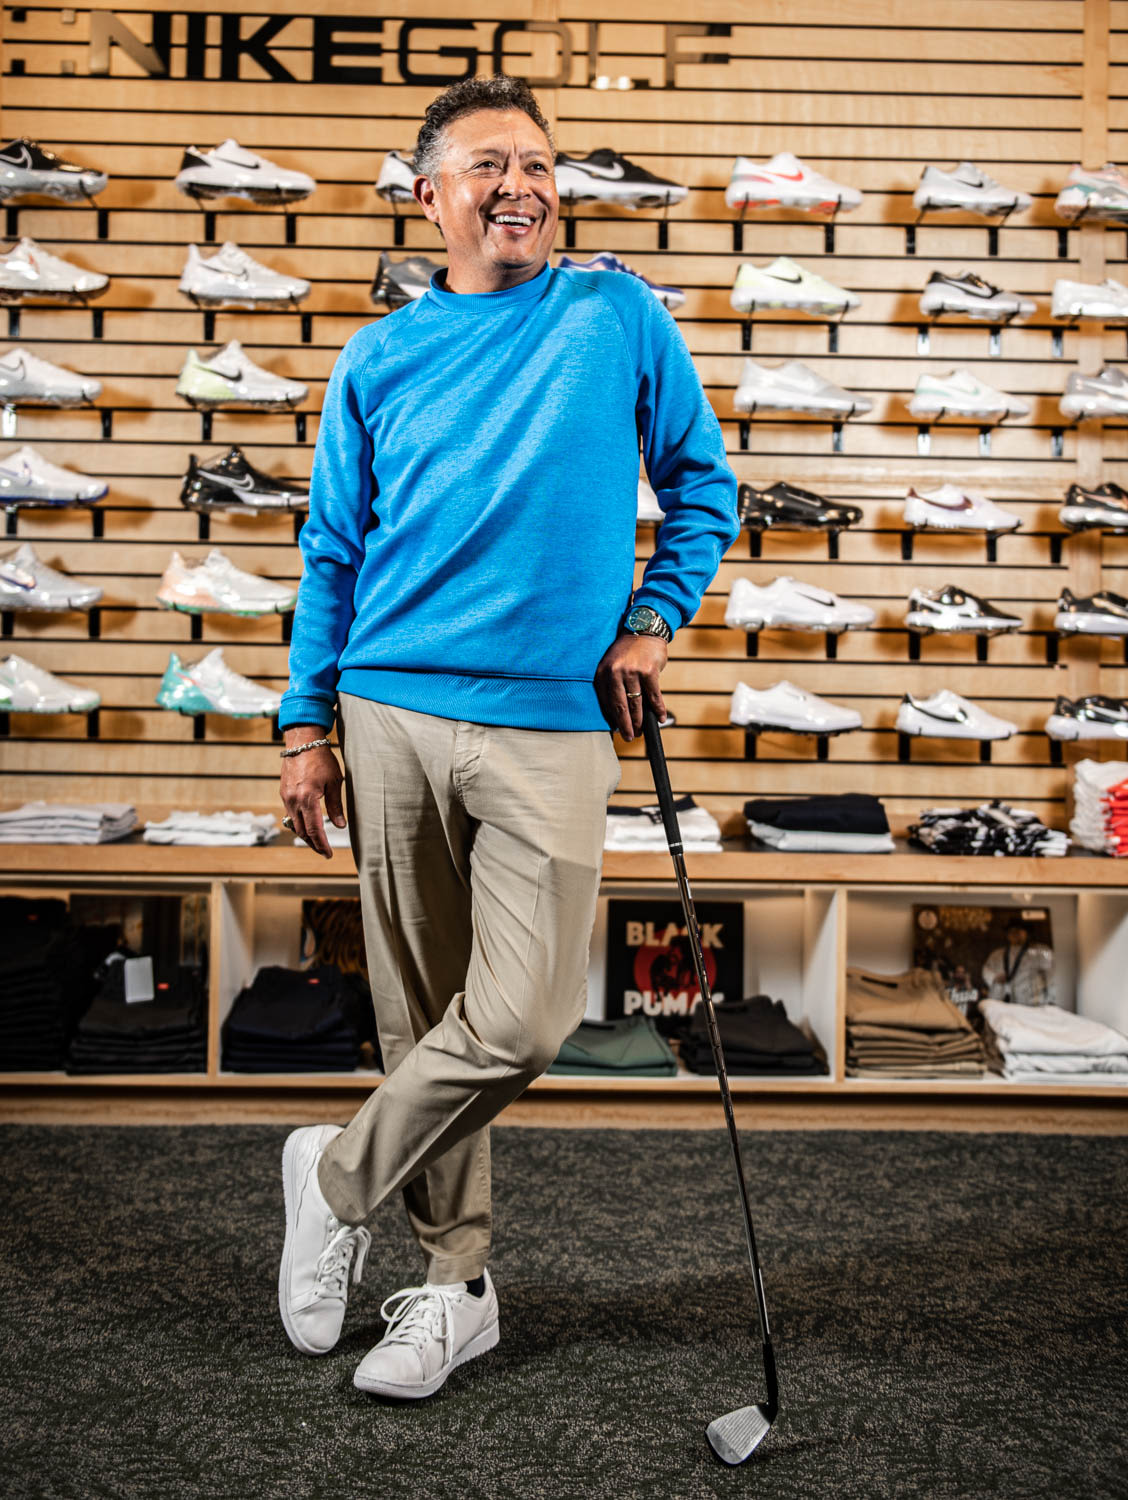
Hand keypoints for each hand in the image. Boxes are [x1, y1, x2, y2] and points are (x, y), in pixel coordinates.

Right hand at [280, 725, 345, 859]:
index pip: (314, 829)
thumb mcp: (334, 782)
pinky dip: (298, 823)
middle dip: (313, 843)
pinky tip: (306, 825)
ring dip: (304, 835)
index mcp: (307, 799)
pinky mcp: (284, 792)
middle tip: (323, 851)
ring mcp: (286, 796)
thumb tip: (340, 825)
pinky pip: (290, 814)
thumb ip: (336, 805)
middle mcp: (293, 800)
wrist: (302, 741)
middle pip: (301, 831)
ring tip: (316, 842)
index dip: (321, 844)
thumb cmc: (321, 758)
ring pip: (293, 824)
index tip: (328, 854)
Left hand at [594, 632, 667, 741]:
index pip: (606, 702)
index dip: (612, 719)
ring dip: (640, 721)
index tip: (617, 730)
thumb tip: (618, 712)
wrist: (644, 629)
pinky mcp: (649, 672)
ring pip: (636, 704)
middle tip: (628, 737)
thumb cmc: (629, 651)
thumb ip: (613, 684)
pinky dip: (658, 709)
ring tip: (640, 732)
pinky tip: (659, 719)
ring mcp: (632, 672)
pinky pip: (654, 696)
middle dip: (625, 725)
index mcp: (603, 672)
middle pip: (620, 706)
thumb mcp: (613, 664)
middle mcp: (615, 673)